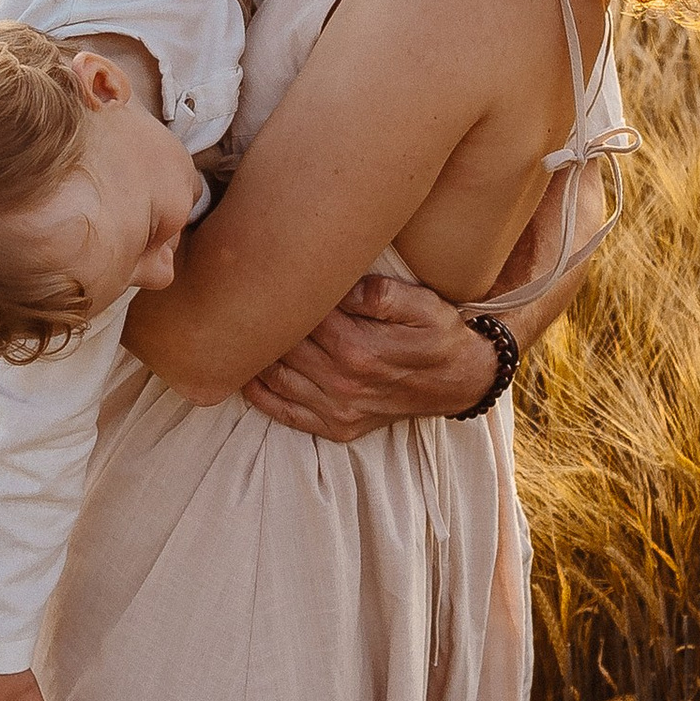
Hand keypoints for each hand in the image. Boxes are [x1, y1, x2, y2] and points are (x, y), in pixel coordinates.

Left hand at [240, 274, 495, 441]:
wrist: (460, 382)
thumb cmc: (437, 334)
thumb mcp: (422, 303)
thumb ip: (380, 292)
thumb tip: (342, 286)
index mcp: (358, 348)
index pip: (300, 316)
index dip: (282, 292)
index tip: (267, 272)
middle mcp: (343, 383)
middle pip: (282, 346)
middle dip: (262, 319)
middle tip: (243, 293)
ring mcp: (338, 410)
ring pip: (275, 377)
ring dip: (253, 355)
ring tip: (239, 326)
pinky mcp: (336, 428)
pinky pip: (285, 413)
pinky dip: (259, 394)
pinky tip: (247, 372)